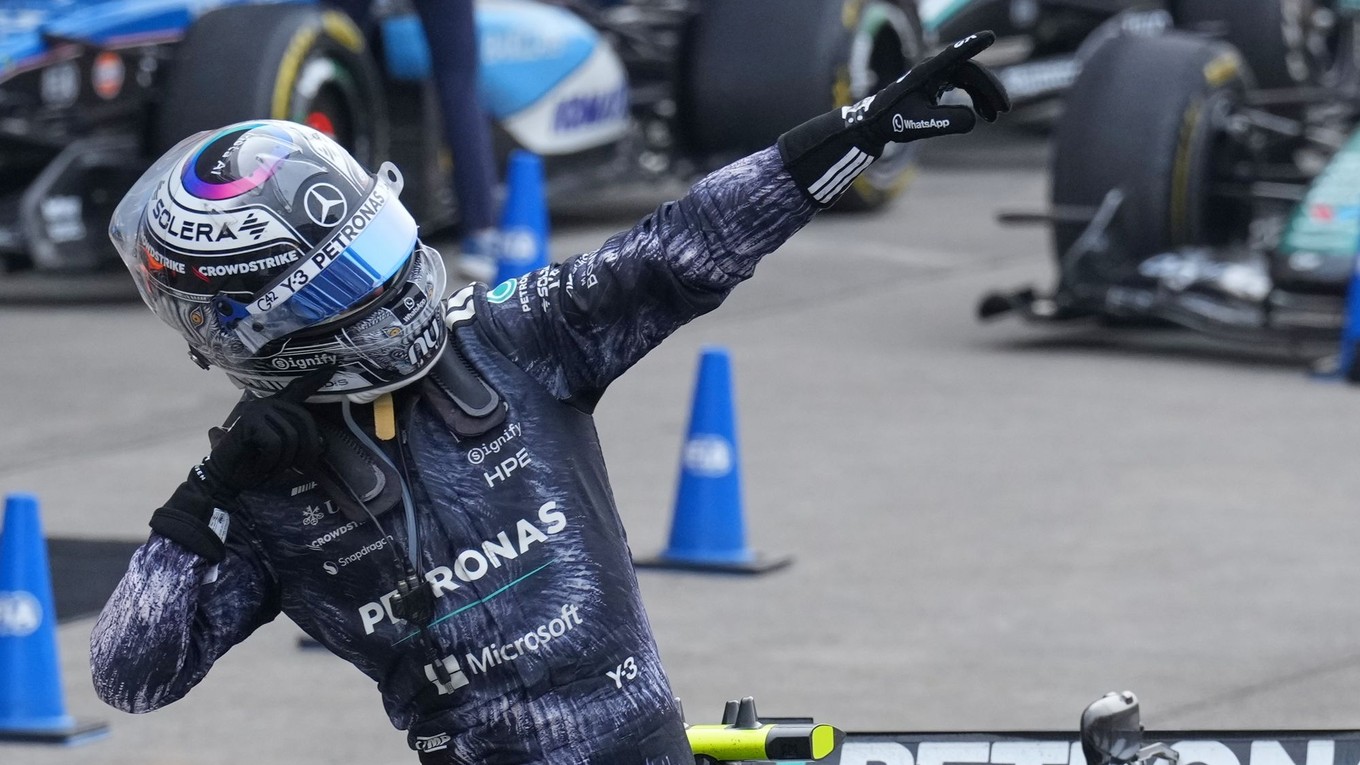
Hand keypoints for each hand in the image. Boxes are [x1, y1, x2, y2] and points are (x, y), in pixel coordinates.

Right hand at [149, 367, 331, 561]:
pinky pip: (275, 444)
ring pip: (291, 437)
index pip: (298, 389)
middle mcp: (268, 403)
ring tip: (271, 467)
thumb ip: (298, 441)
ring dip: (284, 461)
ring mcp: (258, 410)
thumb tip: (323, 444)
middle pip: (304, 422)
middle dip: (307, 450)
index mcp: (276, 407)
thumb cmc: (255, 463)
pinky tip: (260, 465)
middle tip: (300, 469)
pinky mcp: (250, 422)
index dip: (315, 379)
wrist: (225, 476)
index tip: (333, 367)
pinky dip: (270, 462)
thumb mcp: (283, 451)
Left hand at [854, 31, 1009, 144]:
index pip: (953, 55)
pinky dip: (976, 98)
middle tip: (1004, 109)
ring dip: (985, 96)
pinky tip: (983, 113)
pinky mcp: (940, 82)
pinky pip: (965, 85)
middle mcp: (935, 68)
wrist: (878, 122)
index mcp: (928, 72)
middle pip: (971, 71)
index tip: (989, 36)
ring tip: (994, 116)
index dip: (971, 46)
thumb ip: (947, 122)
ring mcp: (939, 74)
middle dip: (990, 89)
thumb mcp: (921, 124)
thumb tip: (974, 120)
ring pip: (971, 78)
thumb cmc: (895, 121)